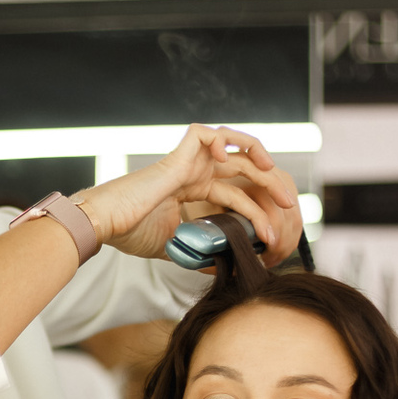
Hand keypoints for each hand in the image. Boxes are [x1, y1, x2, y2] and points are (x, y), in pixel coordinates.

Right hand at [77, 126, 300, 267]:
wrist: (106, 223)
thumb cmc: (130, 232)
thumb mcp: (173, 245)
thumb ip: (195, 248)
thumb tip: (216, 265)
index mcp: (192, 190)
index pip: (235, 194)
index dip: (257, 212)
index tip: (273, 237)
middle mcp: (193, 172)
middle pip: (244, 169)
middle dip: (271, 185)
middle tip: (290, 205)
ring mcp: (187, 160)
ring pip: (233, 144)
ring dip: (259, 156)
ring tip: (274, 175)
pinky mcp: (178, 153)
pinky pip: (207, 134)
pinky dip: (223, 142)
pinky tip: (227, 161)